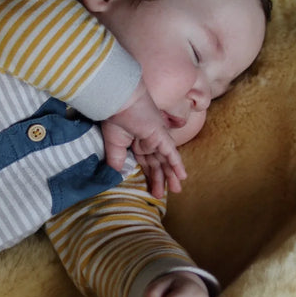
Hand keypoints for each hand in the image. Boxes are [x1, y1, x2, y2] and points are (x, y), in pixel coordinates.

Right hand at [101, 81, 185, 197]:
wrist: (118, 100)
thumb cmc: (114, 117)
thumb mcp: (113, 145)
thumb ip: (116, 160)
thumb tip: (116, 175)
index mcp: (136, 142)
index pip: (145, 161)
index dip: (148, 175)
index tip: (150, 188)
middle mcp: (148, 141)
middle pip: (157, 163)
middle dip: (160, 179)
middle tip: (162, 195)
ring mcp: (156, 138)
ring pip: (165, 161)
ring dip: (170, 176)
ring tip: (176, 190)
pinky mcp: (160, 136)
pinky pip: (171, 153)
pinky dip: (176, 165)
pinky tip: (182, 177)